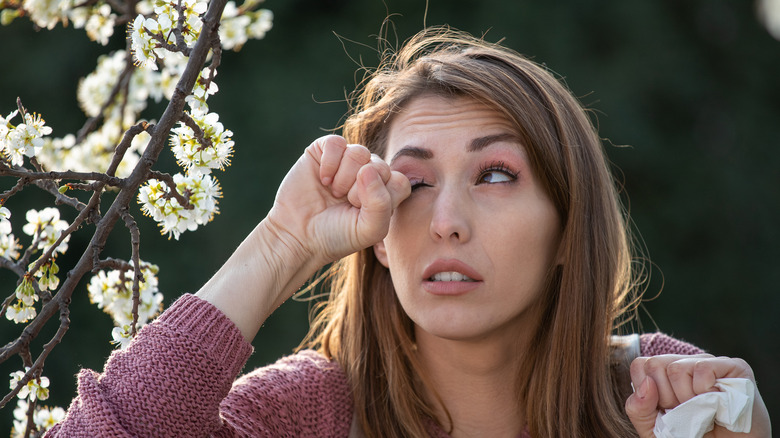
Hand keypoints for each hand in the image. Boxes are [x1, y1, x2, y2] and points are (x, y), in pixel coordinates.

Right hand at [266, 135, 410, 267]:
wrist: (298, 234)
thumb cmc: (336, 235)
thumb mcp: (369, 230)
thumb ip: (381, 204)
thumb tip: (368, 168)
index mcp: (384, 192)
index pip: (399, 182)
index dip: (381, 197)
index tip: (362, 212)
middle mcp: (369, 174)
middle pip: (380, 165)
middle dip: (360, 189)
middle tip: (344, 203)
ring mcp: (347, 161)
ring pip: (359, 152)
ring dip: (344, 176)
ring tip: (333, 192)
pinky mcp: (325, 152)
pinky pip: (337, 143)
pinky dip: (330, 163)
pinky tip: (322, 179)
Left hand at [625, 354, 770, 436]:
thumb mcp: (654, 428)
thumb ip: (639, 409)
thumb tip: (647, 383)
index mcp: (666, 374)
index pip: (640, 365)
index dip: (648, 392)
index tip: (665, 411)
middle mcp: (687, 363)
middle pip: (655, 364)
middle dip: (666, 398)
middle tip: (686, 413)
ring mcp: (710, 363)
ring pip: (677, 368)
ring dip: (688, 400)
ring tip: (703, 411)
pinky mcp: (735, 367)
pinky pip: (703, 369)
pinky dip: (706, 392)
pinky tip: (718, 404)